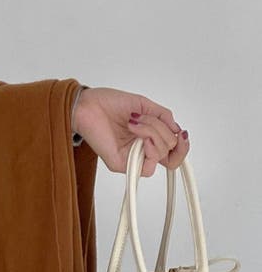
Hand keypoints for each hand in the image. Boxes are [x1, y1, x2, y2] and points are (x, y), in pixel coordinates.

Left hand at [73, 86, 189, 176]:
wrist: (87, 104)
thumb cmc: (109, 103)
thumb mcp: (144, 105)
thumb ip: (163, 117)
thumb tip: (178, 130)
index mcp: (147, 137)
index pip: (173, 152)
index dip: (183, 146)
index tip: (182, 133)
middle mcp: (141, 149)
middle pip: (170, 150)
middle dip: (161, 129)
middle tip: (142, 118)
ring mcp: (131, 157)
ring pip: (161, 155)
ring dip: (153, 133)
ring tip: (134, 122)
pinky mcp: (121, 164)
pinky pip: (147, 168)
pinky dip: (150, 149)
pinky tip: (140, 137)